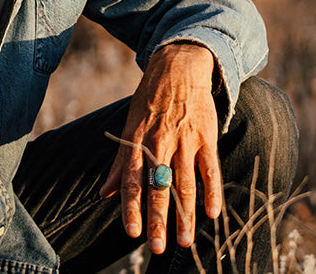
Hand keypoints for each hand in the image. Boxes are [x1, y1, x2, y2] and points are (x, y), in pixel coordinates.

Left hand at [100, 42, 221, 254]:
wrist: (178, 67)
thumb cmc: (150, 102)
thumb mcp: (129, 128)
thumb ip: (120, 164)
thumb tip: (104, 194)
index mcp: (137, 143)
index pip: (132, 182)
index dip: (131, 208)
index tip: (132, 233)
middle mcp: (160, 143)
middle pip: (158, 187)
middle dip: (158, 219)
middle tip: (158, 247)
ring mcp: (185, 140)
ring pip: (184, 183)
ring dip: (185, 214)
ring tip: (185, 241)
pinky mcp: (206, 137)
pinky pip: (210, 169)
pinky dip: (212, 192)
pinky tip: (212, 214)